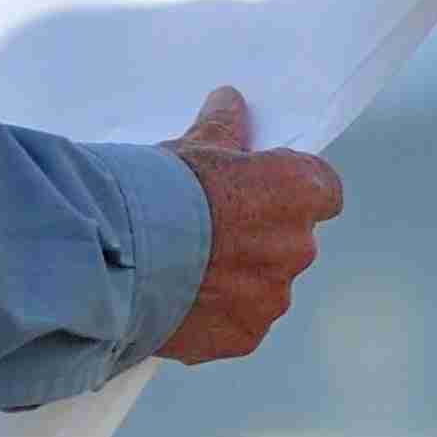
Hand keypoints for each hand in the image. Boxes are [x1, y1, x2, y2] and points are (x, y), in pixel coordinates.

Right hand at [155, 85, 341, 364]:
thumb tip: (231, 101)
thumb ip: (222, 128)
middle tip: (205, 234)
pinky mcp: (244, 335)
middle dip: (256, 239)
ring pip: (263, 286)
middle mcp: (298, 246)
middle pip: (290, 241)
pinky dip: (216, 317)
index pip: (322, 190)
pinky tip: (178, 302)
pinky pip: (238, 324)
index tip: (256, 194)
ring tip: (183, 272)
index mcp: (297, 191)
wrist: (113, 254)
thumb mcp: (189, 148)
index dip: (288, 192)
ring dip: (236, 281)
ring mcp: (272, 297)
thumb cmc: (156, 192)